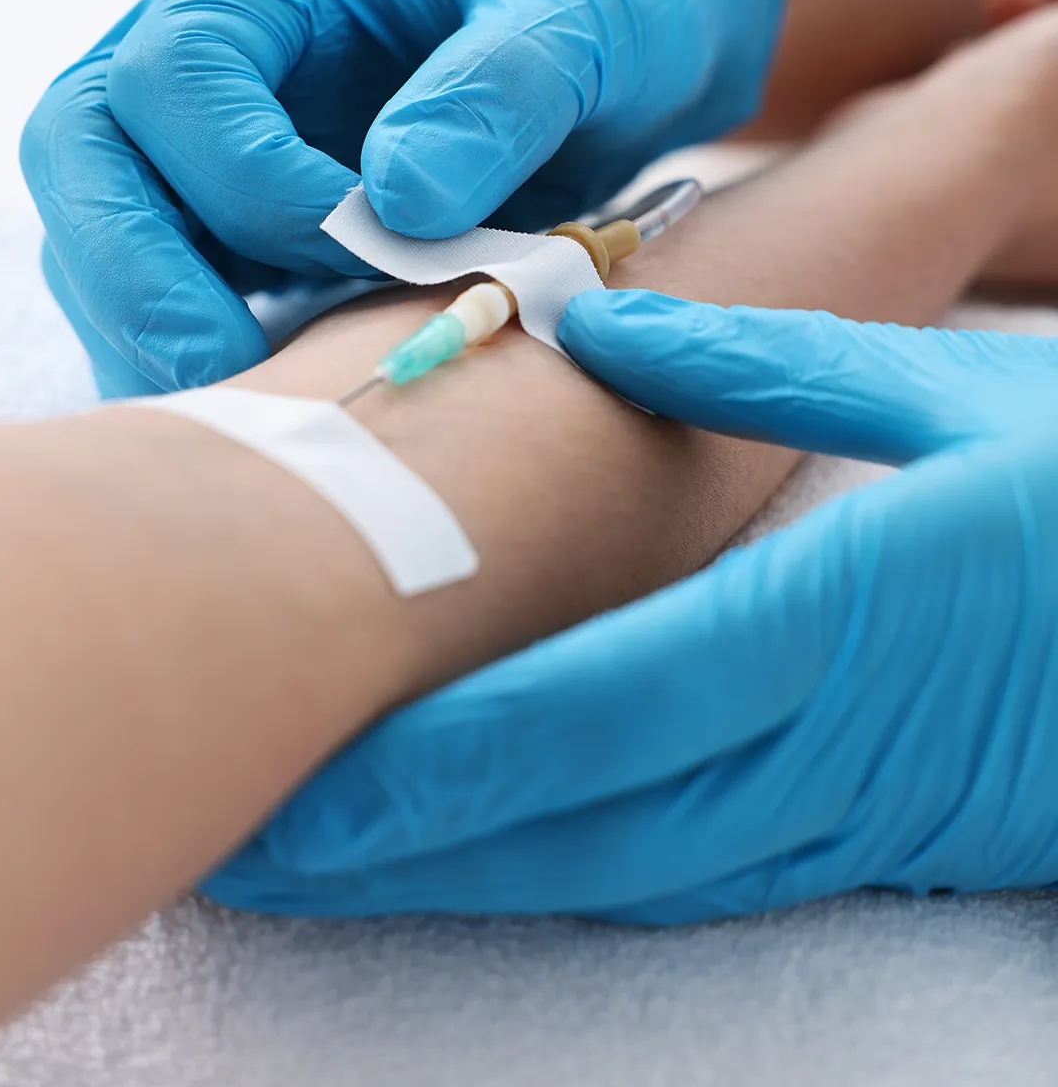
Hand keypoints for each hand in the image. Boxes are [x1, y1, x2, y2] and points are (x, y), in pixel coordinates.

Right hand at [21, 0, 787, 395]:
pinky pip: (181, 275)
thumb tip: (397, 203)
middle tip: (222, 375)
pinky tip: (271, 392)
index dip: (243, 175)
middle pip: (89, 143)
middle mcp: (237, 32)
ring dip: (155, 321)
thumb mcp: (591, 17)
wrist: (644, 27)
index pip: (179, 64)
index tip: (360, 248)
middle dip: (137, 268)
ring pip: (112, 220)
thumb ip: (501, 92)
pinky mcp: (258, 204)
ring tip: (256, 404)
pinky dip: (201, 340)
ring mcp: (235, 121)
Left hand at [202, 291, 1057, 922]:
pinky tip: (483, 862)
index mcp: (834, 610)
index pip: (605, 695)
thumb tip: (612, 330)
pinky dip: (569, 873)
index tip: (319, 766)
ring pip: (622, 861)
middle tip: (256, 840)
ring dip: (469, 875)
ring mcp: (838, 806)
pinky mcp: (859, 837)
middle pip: (582, 812)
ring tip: (328, 863)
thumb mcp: (950, 394)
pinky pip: (686, 867)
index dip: (452, 748)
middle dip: (411, 842)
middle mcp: (817, 738)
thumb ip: (769, 368)